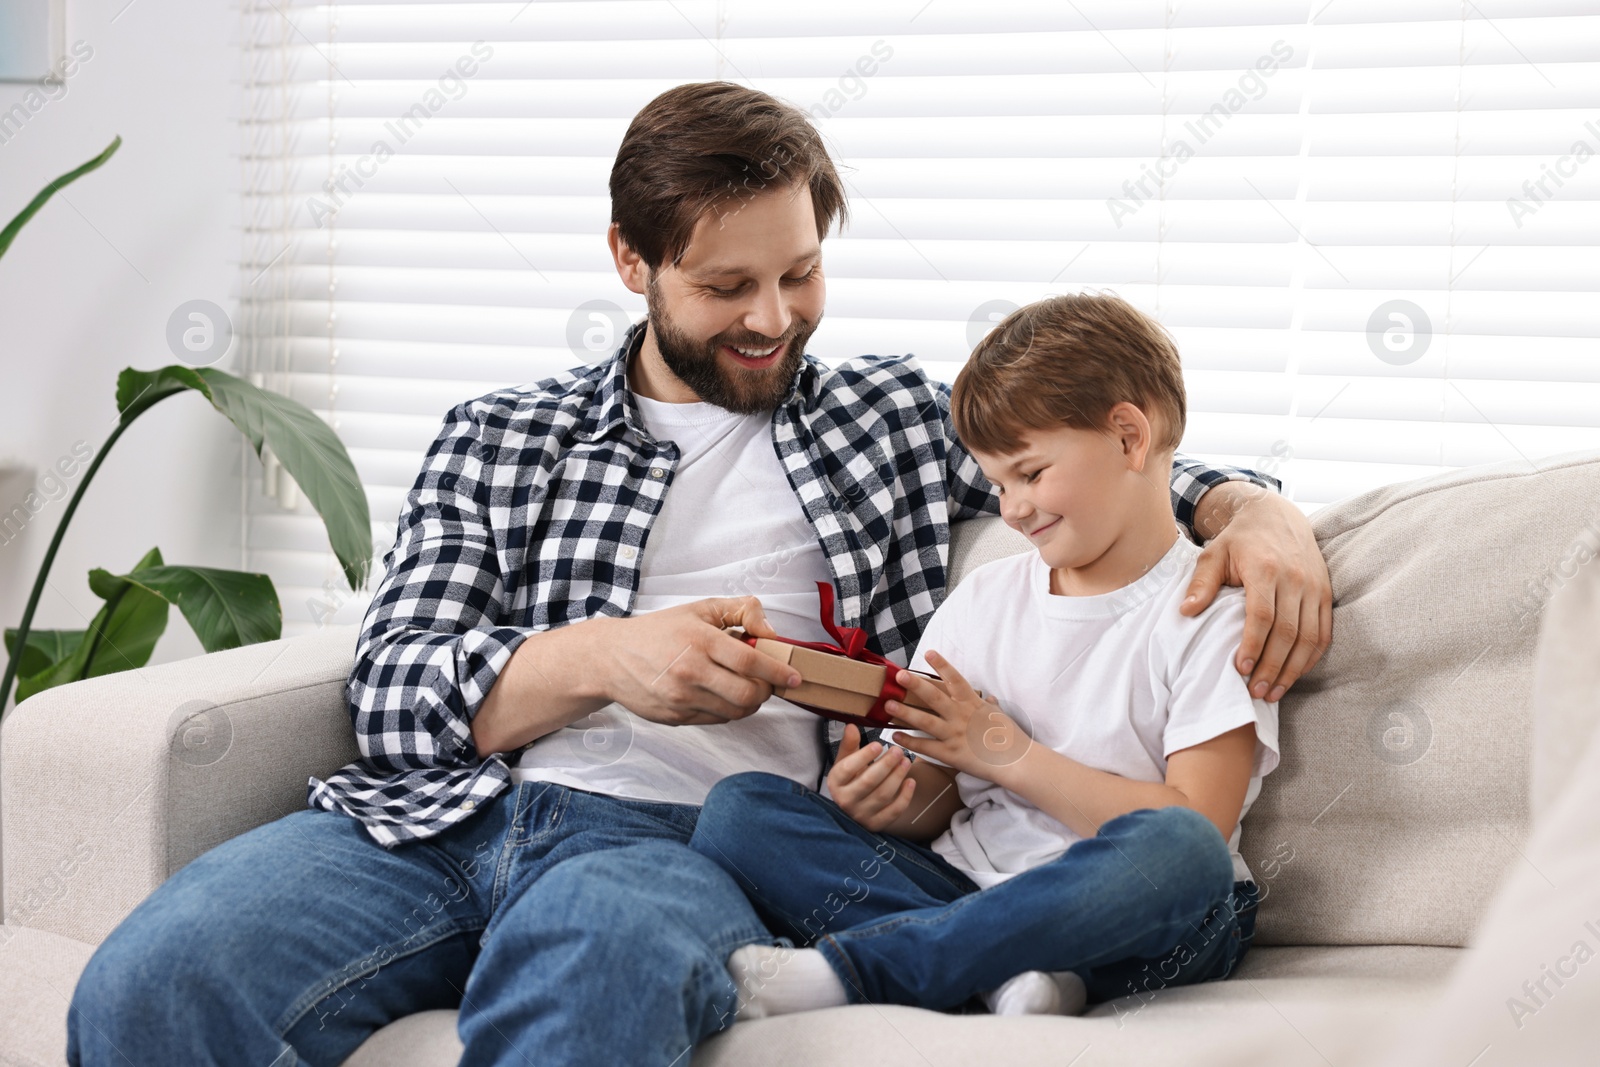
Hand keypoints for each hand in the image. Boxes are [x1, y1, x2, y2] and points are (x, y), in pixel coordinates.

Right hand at [602, 597, 802, 725]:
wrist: (611, 659)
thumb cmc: (659, 631)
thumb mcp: (700, 608)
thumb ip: (741, 611)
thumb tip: (770, 632)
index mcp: (700, 640)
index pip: (751, 661)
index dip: (778, 671)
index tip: (794, 677)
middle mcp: (691, 671)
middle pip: (748, 694)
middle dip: (766, 691)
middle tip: (767, 682)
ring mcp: (682, 698)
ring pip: (735, 712)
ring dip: (750, 703)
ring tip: (745, 687)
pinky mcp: (676, 718)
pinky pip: (716, 720)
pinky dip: (728, 710)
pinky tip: (722, 694)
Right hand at [827, 724, 916, 831]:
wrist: (852, 808)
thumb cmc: (850, 779)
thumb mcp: (845, 761)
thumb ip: (849, 744)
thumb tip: (852, 726)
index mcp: (835, 782)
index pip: (847, 769)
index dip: (863, 756)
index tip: (879, 744)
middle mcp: (845, 801)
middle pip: (868, 782)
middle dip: (886, 765)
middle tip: (898, 750)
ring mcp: (861, 815)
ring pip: (882, 796)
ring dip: (897, 777)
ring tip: (907, 761)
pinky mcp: (876, 824)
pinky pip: (893, 811)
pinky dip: (905, 797)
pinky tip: (911, 782)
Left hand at [884, 650, 1024, 780]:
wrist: (1016, 761)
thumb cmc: (1010, 737)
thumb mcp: (1000, 715)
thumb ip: (990, 706)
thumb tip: (990, 699)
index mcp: (973, 703)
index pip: (956, 679)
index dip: (942, 665)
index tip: (929, 652)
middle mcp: (961, 716)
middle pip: (935, 697)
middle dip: (916, 685)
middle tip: (899, 676)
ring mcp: (955, 735)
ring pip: (926, 721)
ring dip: (905, 713)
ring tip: (888, 706)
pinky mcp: (951, 754)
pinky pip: (926, 747)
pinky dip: (910, 741)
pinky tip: (895, 736)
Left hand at [1183, 486, 1332, 702]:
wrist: (1277, 514)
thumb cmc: (1239, 538)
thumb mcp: (1213, 553)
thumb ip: (1201, 583)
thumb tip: (1186, 612)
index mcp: (1265, 569)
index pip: (1262, 615)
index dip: (1252, 645)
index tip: (1239, 669)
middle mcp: (1295, 579)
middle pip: (1288, 633)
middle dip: (1272, 667)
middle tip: (1255, 692)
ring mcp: (1314, 587)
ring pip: (1309, 638)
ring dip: (1292, 670)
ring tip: (1273, 692)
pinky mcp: (1325, 593)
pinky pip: (1323, 632)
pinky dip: (1310, 657)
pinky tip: (1294, 675)